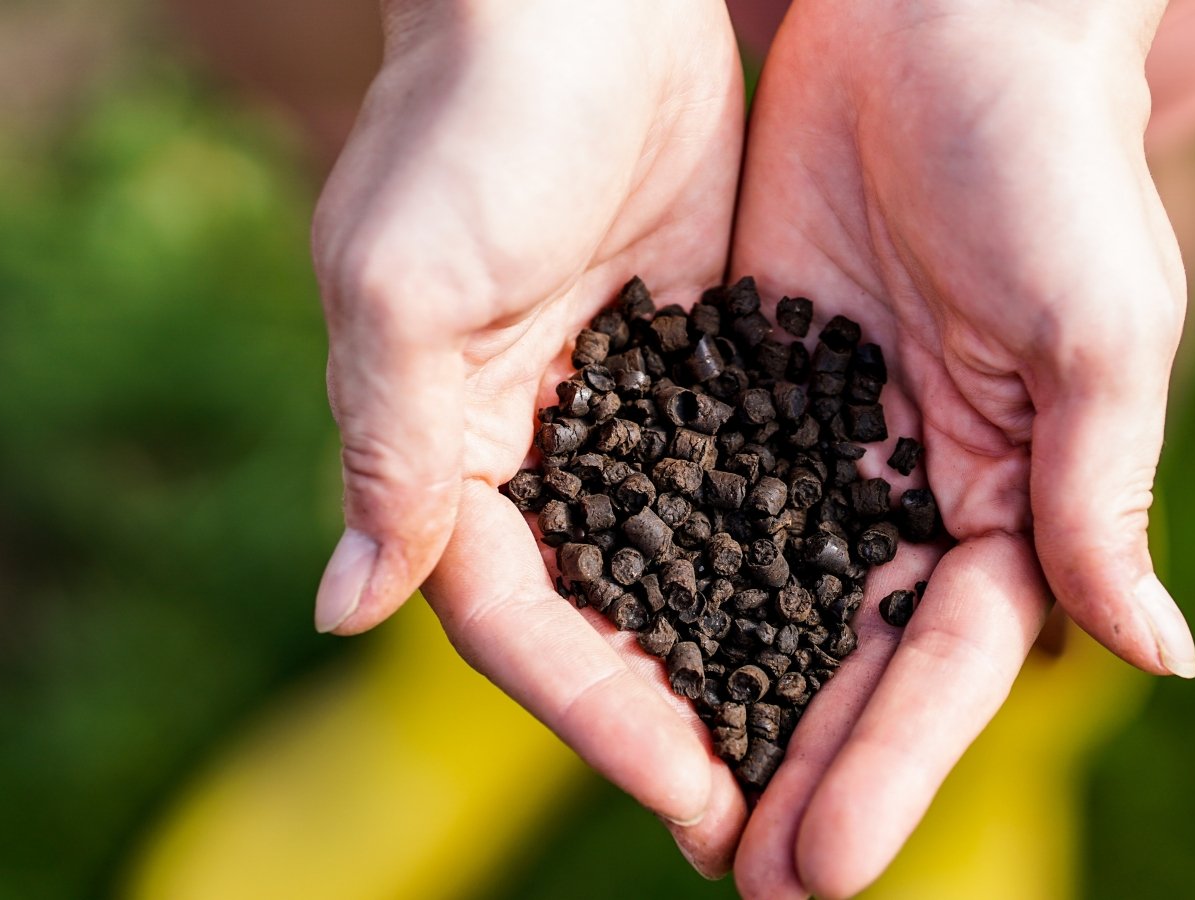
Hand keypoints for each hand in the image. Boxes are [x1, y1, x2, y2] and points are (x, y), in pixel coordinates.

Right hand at [308, 0, 747, 872]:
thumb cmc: (474, 119)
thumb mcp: (409, 286)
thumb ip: (389, 450)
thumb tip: (340, 611)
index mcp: (450, 450)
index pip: (522, 623)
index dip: (602, 715)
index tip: (696, 795)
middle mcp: (537, 450)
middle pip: (610, 623)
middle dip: (681, 724)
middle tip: (765, 831)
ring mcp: (626, 411)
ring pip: (688, 570)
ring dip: (746, 663)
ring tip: (821, 760)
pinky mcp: (702, 361)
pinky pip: (748, 484)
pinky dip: (790, 555)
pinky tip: (853, 618)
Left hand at [727, 1, 1194, 894]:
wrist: (946, 16)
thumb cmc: (1050, 156)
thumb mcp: (1096, 327)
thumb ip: (1101, 492)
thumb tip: (1162, 657)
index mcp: (1008, 489)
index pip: (947, 658)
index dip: (891, 763)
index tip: (826, 862)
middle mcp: (911, 482)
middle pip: (849, 655)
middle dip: (802, 767)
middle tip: (746, 883)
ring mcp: (821, 433)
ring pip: (765, 597)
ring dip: (724, 702)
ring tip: (676, 810)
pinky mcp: (745, 370)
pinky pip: (695, 493)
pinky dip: (661, 576)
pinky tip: (615, 652)